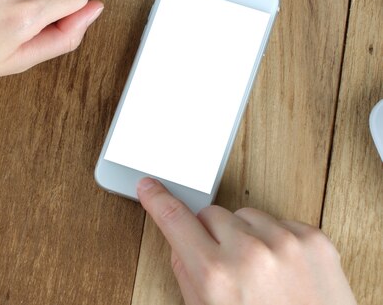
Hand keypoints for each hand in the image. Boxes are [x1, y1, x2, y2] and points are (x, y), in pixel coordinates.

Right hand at [137, 178, 356, 304]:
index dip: (158, 200)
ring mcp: (285, 243)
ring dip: (246, 236)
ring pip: (245, 214)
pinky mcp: (314, 240)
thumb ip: (187, 274)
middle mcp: (249, 253)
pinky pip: (280, 222)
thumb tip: (180, 241)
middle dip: (211, 235)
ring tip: (259, 272)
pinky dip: (276, 240)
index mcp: (216, 276)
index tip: (150, 187)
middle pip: (211, 214)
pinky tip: (282, 269)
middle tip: (225, 265)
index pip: (175, 219)